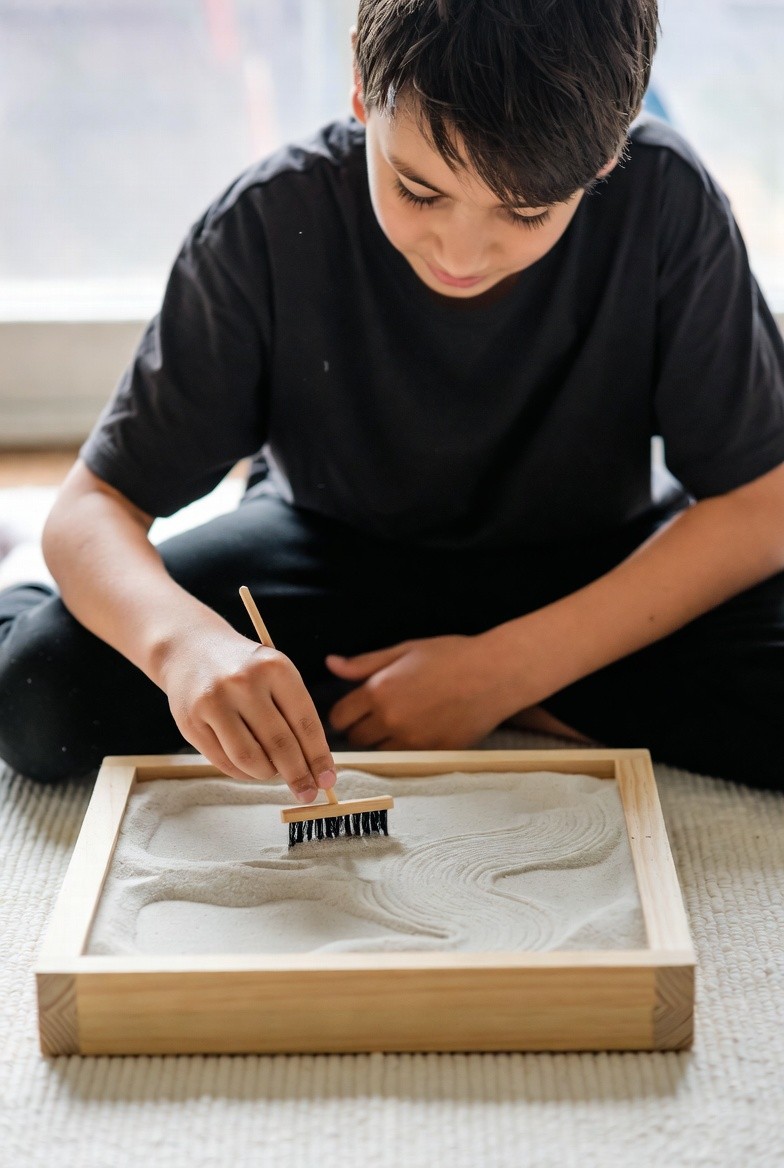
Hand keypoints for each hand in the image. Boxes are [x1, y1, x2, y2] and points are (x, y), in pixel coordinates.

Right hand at [161, 621, 335, 801]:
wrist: (191, 648)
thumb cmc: (244, 668)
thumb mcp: (275, 674)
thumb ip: (294, 715)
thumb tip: (314, 768)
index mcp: (275, 668)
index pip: (305, 723)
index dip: (319, 757)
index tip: (327, 781)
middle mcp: (244, 683)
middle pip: (280, 745)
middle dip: (298, 775)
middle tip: (308, 793)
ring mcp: (214, 702)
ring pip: (250, 759)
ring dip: (267, 774)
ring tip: (271, 771)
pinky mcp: (191, 722)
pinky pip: (224, 762)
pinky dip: (242, 772)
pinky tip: (249, 767)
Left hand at [326, 634, 507, 748]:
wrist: (495, 674)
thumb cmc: (452, 656)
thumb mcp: (404, 650)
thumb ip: (364, 663)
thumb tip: (331, 664)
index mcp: (378, 691)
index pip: (339, 717)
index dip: (344, 713)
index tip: (354, 709)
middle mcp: (391, 719)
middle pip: (357, 738)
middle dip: (362, 727)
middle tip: (379, 714)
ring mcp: (412, 740)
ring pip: (380, 752)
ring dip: (384, 740)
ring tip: (404, 720)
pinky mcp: (432, 753)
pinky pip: (406, 758)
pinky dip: (407, 748)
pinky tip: (422, 729)